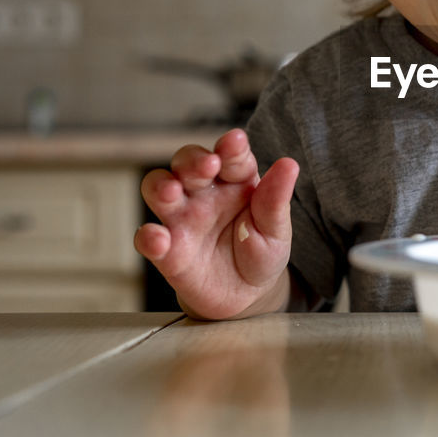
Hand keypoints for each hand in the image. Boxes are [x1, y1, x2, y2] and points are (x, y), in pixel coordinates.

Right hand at [135, 129, 298, 319]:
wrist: (247, 295)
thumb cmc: (261, 251)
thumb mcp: (276, 229)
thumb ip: (276, 200)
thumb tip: (289, 165)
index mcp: (235, 180)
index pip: (230, 156)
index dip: (231, 147)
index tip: (236, 141)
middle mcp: (203, 193)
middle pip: (187, 163)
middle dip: (193, 160)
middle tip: (208, 165)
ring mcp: (182, 220)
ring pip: (158, 189)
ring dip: (160, 186)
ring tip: (171, 191)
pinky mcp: (167, 251)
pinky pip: (149, 239)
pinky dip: (148, 237)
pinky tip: (158, 239)